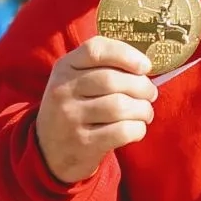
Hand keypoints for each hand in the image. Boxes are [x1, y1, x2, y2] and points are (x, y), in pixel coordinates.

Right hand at [36, 37, 157, 183]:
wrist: (49, 151)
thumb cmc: (76, 108)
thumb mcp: (77, 81)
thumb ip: (105, 68)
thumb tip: (145, 67)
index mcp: (65, 67)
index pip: (96, 50)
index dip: (126, 55)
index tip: (146, 66)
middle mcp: (63, 90)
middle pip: (112, 80)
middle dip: (142, 86)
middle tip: (150, 94)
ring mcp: (70, 117)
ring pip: (120, 106)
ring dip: (143, 109)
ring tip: (146, 113)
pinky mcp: (82, 143)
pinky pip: (121, 131)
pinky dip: (138, 129)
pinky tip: (137, 128)